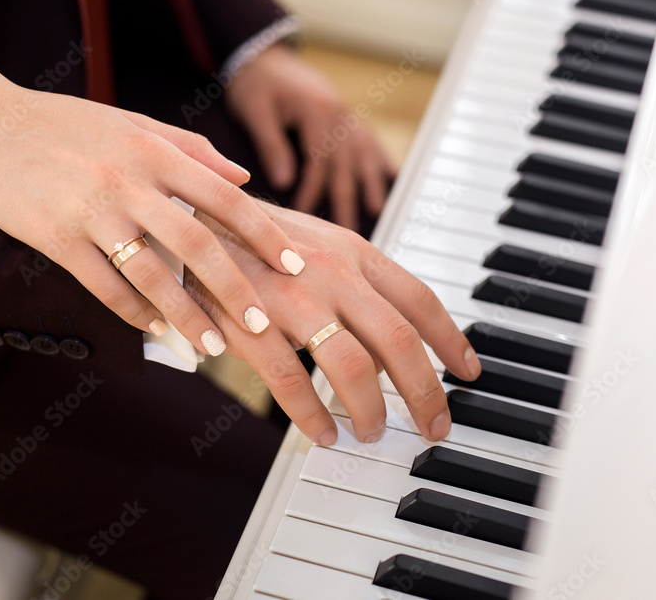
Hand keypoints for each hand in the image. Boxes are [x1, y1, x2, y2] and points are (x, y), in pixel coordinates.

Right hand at [0, 0, 306, 358]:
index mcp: (154, 151)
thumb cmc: (69, 125)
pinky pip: (102, 285)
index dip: (265, 234)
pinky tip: (154, 330)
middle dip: (234, 290)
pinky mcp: (56, 239)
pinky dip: (132, 312)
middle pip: (196, 245)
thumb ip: (192, 150)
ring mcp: (90, 212)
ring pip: (151, 275)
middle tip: (263, 328)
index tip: (295, 267)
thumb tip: (243, 175)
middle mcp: (128, 181)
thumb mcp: (135, 123)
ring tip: (213, 349)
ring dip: (186, 317)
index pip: (225, 197)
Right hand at [184, 201, 481, 444]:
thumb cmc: (256, 240)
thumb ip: (358, 285)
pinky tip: (323, 435)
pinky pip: (294, 385)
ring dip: (370, 411)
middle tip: (434, 426)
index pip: (420, 299)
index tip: (468, 372)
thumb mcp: (318, 246)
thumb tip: (395, 344)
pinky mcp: (253, 324)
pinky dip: (313, 419)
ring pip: (354, 368)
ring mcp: (294, 297)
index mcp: (354, 251)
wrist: (187, 221)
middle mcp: (333, 272)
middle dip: (425, 393)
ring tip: (372, 433)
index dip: (451, 341)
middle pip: (399, 341)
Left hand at [225, 45, 396, 230]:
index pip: (319, 161)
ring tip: (377, 209)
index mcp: (316, 112)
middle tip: (348, 231)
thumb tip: (284, 183)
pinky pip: (369, 138)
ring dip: (372, 181)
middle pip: (346, 163)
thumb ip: (270, 145)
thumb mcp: (254, 110)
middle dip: (347, 199)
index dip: (312, 191)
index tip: (304, 216)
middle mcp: (338, 113)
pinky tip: (393, 177)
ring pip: (363, 152)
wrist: (261, 51)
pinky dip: (381, 158)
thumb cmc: (254, 83)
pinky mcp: (346, 113)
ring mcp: (346, 112)